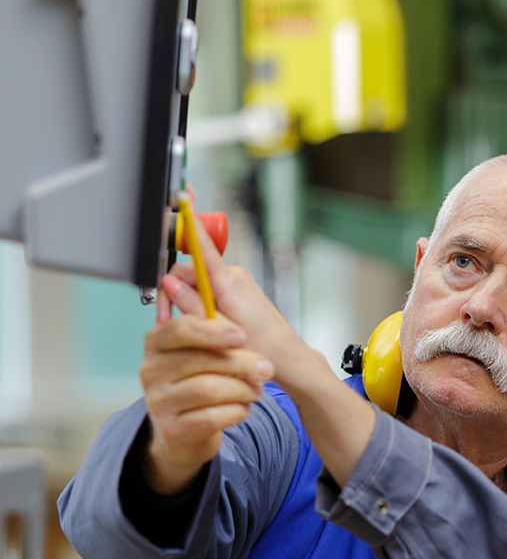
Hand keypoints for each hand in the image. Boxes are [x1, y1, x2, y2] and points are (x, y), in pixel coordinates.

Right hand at [138, 306, 272, 494]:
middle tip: (266, 368)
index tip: (242, 336)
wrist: (185, 433)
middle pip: (201, 360)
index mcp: (157, 344)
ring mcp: (158, 402)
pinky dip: (236, 410)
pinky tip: (243, 407)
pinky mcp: (172, 429)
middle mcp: (151, 371)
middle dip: (241, 363)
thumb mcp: (202, 356)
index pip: (180, 329)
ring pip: (208, 389)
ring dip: (242, 389)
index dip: (213, 331)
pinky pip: (212, 417)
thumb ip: (215, 340)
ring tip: (256, 390)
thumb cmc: (199, 384)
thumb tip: (239, 331)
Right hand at [159, 209, 321, 388]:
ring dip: (185, 300)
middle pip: (188, 270)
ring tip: (187, 327)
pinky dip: (198, 301)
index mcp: (228, 282)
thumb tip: (169, 284)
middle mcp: (233, 275)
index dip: (189, 223)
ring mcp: (236, 281)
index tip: (181, 200)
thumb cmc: (261, 348)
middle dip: (172, 291)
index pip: (202, 245)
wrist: (288, 357)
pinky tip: (200, 323)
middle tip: (165, 319)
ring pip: (196, 281)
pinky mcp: (237, 289)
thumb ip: (192, 306)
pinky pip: (209, 287)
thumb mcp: (220, 331)